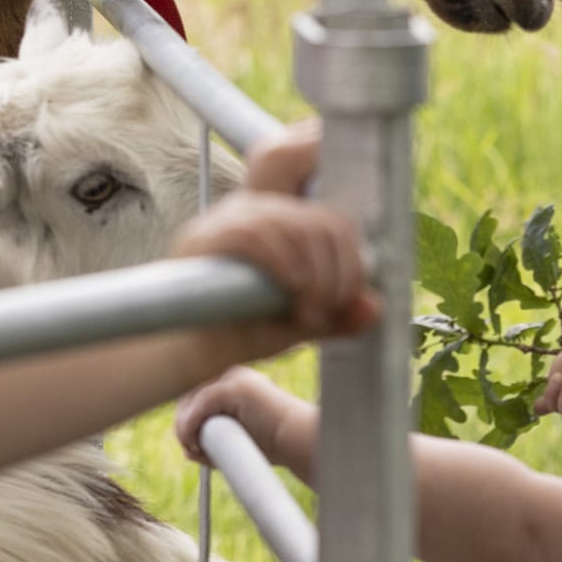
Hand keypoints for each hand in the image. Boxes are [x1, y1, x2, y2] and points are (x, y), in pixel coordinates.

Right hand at [173, 122, 380, 357]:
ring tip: (308, 315)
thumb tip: (376, 307)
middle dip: (338, 273)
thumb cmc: (243, 331)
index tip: (350, 300)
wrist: (184, 350)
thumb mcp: (302, 323)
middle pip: (321, 223)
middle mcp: (260, 210)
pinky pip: (256, 236)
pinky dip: (284, 265)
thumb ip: (339, 316)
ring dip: (314, 276)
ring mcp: (230, 218)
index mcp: (285, 223)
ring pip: (295, 227)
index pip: (335, 221)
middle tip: (328, 313)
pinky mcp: (204, 236)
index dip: (354, 260)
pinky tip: (291, 293)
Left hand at [175, 366, 310, 468]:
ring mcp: (235, 378)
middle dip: (185, 427)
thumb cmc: (278, 444)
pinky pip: (200, 406)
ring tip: (196, 450)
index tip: (192, 448)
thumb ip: (217, 441)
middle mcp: (235, 375)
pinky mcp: (235, 387)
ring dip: (186, 429)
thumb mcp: (241, 441)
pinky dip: (190, 426)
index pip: (198, 399)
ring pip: (192, 402)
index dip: (190, 423)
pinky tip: (193, 442)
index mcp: (238, 385)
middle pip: (190, 398)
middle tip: (191, 451)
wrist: (301, 440)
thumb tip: (189, 451)